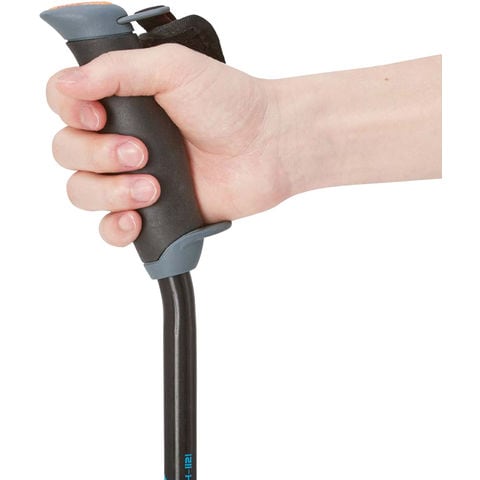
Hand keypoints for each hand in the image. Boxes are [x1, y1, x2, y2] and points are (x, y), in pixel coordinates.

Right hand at [46, 44, 289, 245]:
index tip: (98, 116)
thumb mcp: (174, 69)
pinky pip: (112, 230)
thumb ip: (119, 70)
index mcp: (122, 101)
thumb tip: (69, 83)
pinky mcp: (153, 212)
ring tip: (153, 188)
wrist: (268, 147)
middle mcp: (121, 139)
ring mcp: (134, 178)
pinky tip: (135, 220)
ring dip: (110, 192)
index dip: (70, 111)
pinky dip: (116, 229)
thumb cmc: (230, 104)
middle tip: (141, 153)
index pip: (65, 103)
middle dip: (98, 156)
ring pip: (83, 192)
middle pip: (68, 152)